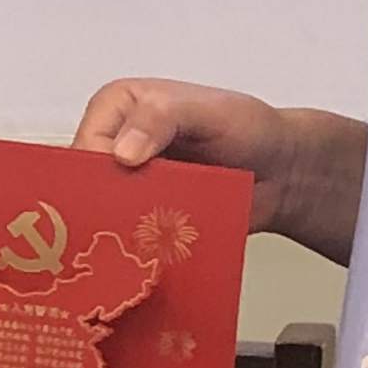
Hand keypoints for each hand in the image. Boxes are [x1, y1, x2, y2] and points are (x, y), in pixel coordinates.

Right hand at [70, 80, 362, 258]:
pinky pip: (130, 236)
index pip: (84, 144)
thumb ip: (163, 118)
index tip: (107, 198)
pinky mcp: (147, 216)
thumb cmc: (248, 127)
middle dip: (99, 208)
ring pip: (105, 214)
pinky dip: (137, 249)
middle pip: (87, 184)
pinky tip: (144, 260)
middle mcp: (117, 144)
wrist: (283, 170)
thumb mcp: (207, 111)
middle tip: (114, 232)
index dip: (90, 174)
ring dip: (118, 232)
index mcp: (118, 108)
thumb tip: (122, 152)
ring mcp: (131, 184)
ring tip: (129, 249)